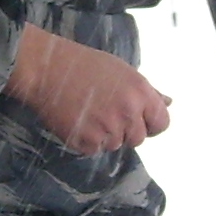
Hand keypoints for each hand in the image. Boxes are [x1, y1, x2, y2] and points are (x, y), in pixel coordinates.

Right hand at [5, 26, 171, 155]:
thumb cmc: (85, 65)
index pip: (162, 123)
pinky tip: (76, 120)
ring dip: (104, 136)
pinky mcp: (86, 140)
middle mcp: (128, 111)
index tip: (137, 120)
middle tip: (104, 112)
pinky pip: (94, 150)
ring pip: (115, 145)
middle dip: (124, 130)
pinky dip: (86, 141)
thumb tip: (169, 102)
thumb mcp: (123, 71)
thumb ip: (148, 91)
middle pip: (138, 139)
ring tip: (87, 113)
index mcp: (140, 92)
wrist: (46, 68)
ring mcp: (107, 128)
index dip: (150, 124)